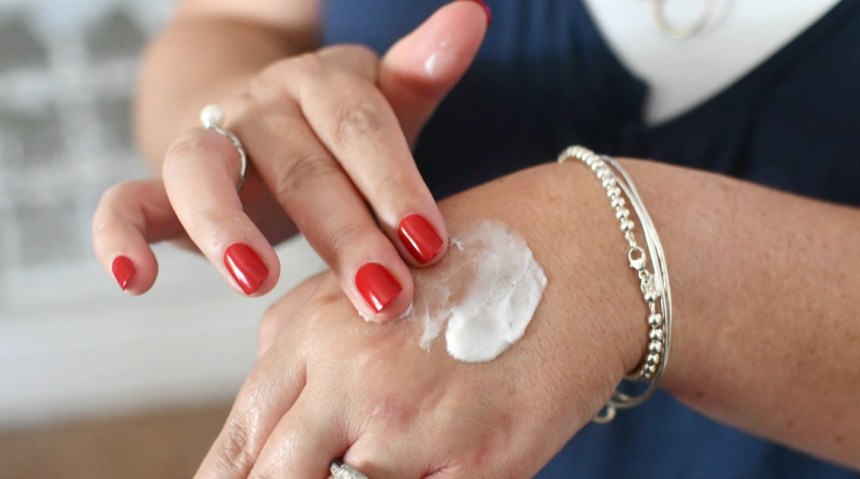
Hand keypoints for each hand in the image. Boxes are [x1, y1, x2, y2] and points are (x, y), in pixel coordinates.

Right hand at [92, 2, 488, 320]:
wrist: (260, 123)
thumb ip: (421, 71)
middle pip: (298, 165)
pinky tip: (133, 279)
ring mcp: (207, 142)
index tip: (430, 245)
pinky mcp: (163, 186)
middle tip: (385, 296)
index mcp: (321, 86)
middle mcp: (260, 107)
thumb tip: (473, 16)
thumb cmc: (339, 130)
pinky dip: (118, 236)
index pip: (359, 128)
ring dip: (226, 225)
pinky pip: (125, 201)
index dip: (394, 185)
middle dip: (344, 235)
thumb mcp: (385, 103)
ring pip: (202, 170)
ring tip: (257, 279)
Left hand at [194, 164, 649, 477]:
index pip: (239, 446)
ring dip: (367, 475)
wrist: (586, 253)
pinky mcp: (480, 463)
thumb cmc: (478, 265)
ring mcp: (413, 425)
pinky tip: (446, 454)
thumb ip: (300, 351)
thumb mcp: (366, 284)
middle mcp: (351, 380)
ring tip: (409, 440)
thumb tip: (268, 428)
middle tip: (339, 470)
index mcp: (310, 333)